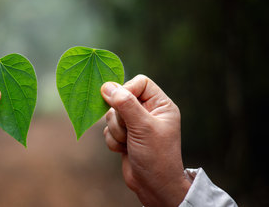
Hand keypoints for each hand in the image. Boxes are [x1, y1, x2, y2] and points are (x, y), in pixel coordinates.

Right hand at [101, 75, 190, 206]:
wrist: (154, 186)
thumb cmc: (156, 156)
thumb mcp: (143, 127)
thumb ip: (125, 104)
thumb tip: (107, 86)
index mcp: (160, 104)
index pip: (140, 82)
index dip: (127, 90)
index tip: (119, 102)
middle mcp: (148, 111)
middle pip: (121, 98)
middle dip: (120, 117)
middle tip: (130, 130)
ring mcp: (135, 124)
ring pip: (112, 115)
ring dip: (116, 130)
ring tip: (128, 143)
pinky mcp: (125, 135)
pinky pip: (108, 129)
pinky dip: (113, 140)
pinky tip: (124, 149)